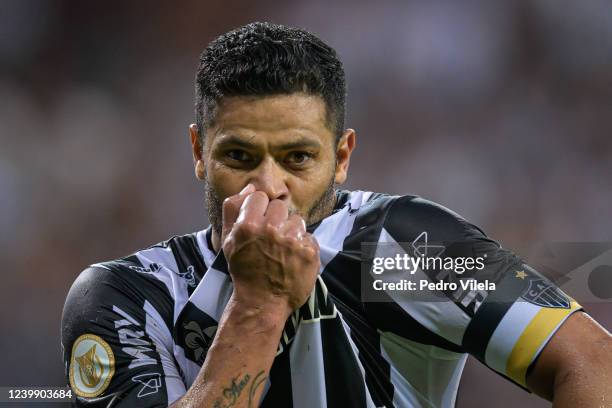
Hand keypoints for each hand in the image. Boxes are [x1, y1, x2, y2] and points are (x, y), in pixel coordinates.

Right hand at [221, 185, 319, 317]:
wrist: (262, 302)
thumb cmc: (244, 269)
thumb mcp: (228, 239)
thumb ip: (234, 209)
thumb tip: (250, 187)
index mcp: (248, 225)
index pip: (260, 196)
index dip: (260, 210)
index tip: (259, 224)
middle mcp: (270, 230)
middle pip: (280, 206)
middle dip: (277, 220)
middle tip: (271, 240)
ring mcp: (292, 241)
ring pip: (297, 220)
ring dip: (292, 233)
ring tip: (283, 251)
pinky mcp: (310, 252)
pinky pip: (309, 237)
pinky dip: (303, 247)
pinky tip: (294, 260)